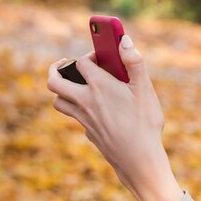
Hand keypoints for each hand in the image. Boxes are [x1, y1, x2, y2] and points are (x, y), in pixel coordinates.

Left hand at [47, 35, 182, 200]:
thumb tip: (124, 40)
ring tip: (74, 84)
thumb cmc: (144, 122)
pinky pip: (74, 116)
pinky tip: (95, 109)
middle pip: (55, 81)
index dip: (91, 55)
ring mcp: (84, 118)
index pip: (82, 62)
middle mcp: (85, 101)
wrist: (138, 160)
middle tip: (64, 62)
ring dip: (62, 89)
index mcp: (99, 86)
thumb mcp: (145, 89)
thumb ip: (134, 62)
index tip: (102, 55)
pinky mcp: (88, 132)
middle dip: (56, 68)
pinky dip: (78, 108)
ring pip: (58, 101)